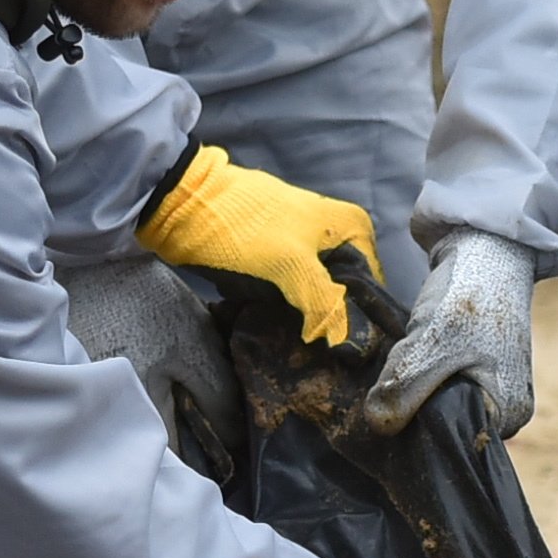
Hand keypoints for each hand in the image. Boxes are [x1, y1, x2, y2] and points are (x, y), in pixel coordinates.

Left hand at [136, 147, 377, 345]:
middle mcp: (335, 232)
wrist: (183, 205)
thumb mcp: (291, 266)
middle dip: (332, 320)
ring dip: (306, 316)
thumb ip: (325, 305)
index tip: (346, 350)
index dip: (362, 319)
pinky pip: (292, 288)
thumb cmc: (244, 228)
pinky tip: (274, 322)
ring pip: (318, 291)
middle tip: (319, 352)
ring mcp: (304, 243)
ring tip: (295, 341)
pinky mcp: (277, 254)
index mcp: (352, 226)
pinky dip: (284, 305)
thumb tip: (346, 345)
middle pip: (347, 291)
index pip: (374, 286)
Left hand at [359, 229, 541, 437]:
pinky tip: (418, 339)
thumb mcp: (431, 345)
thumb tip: (378, 425)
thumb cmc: (470, 296)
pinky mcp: (477, 365)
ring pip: (434, 396)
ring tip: (415, 342)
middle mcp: (504, 408)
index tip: (391, 403)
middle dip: (412, 398)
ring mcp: (492, 386)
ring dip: (412, 376)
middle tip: (402, 364)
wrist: (488, 246)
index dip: (417, 427)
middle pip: (442, 420)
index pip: (453, 441)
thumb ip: (404, 389)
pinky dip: (419, 362)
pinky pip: (437, 377)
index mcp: (506, 413)